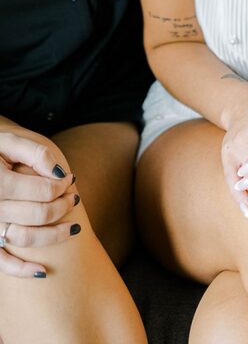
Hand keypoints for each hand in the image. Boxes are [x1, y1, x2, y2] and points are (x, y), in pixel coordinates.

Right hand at [0, 131, 79, 277]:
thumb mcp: (9, 142)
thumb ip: (35, 154)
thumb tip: (59, 173)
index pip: (42, 190)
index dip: (62, 186)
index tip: (70, 178)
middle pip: (38, 215)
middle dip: (62, 207)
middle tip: (74, 198)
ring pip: (25, 239)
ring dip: (53, 237)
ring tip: (74, 228)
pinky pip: (0, 261)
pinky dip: (20, 270)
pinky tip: (42, 272)